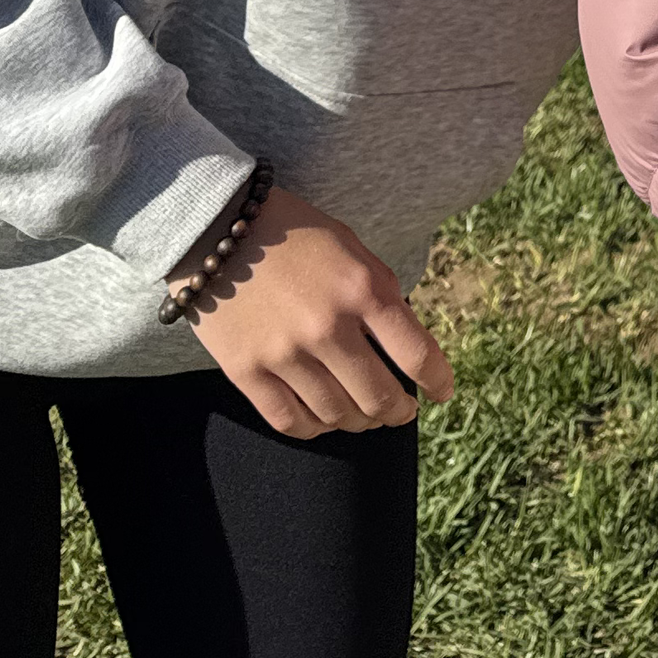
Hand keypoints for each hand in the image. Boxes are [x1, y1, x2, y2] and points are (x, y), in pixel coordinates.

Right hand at [185, 182, 454, 439]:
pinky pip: (290, 420)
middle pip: (378, 396)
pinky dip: (315, 429)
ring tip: (365, 417)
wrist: (215, 228)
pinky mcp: (246, 371)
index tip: (442, 393)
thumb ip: (380, 293)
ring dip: (359, 422)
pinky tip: (325, 421)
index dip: (438, 381)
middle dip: (398, 411)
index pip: (416, 354)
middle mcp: (327, 327)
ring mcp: (284, 354)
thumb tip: (405, 345)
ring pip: (337, 415)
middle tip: (402, 411)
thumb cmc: (293, 233)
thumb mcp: (352, 249)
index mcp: (362, 289)